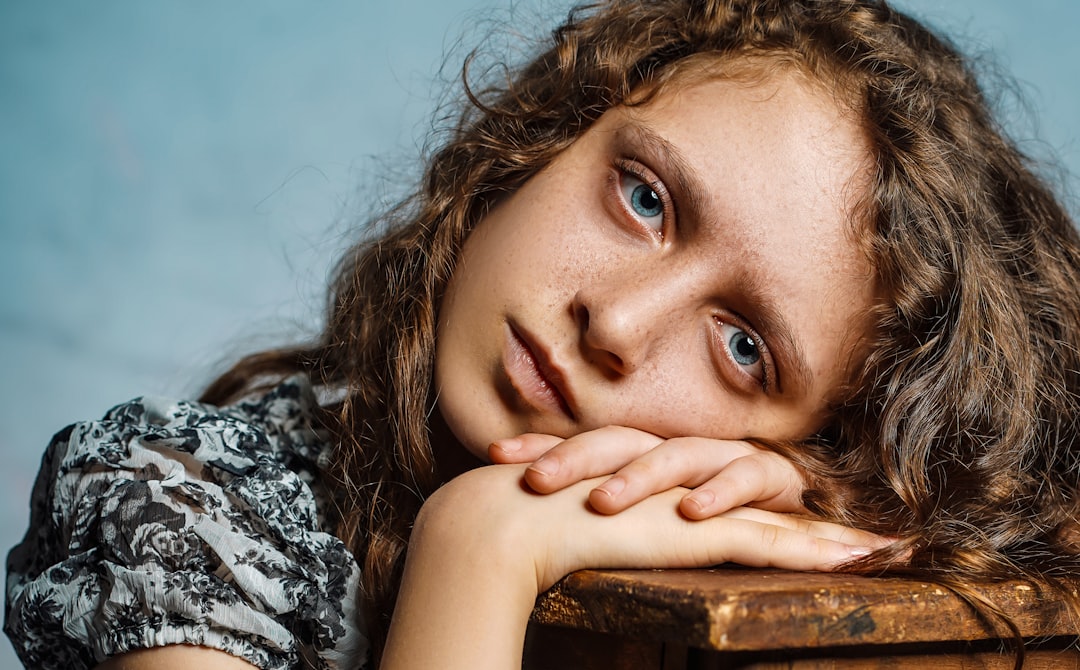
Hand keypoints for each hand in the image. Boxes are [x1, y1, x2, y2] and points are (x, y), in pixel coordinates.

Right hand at [384, 464, 885, 669]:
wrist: (505, 517)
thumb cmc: (523, 522)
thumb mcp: (561, 527)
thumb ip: (581, 527)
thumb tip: (569, 542)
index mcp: (656, 487)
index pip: (724, 495)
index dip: (767, 508)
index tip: (805, 522)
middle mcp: (683, 488)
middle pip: (767, 500)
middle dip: (819, 518)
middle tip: (873, 534)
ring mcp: (693, 504)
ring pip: (782, 519)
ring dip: (836, 536)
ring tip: (889, 550)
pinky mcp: (697, 528)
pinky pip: (773, 542)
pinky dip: (820, 551)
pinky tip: (863, 558)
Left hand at [489, 427, 804, 519]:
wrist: (800, 499)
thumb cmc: (717, 501)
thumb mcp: (655, 507)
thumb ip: (606, 506)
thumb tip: (532, 515)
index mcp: (644, 450)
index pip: (586, 442)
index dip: (542, 444)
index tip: (495, 454)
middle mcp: (677, 445)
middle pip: (620, 441)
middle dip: (575, 458)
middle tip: (535, 482)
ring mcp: (720, 453)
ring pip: (675, 455)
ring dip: (639, 478)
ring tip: (603, 502)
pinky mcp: (769, 472)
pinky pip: (744, 477)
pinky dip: (720, 494)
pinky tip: (693, 513)